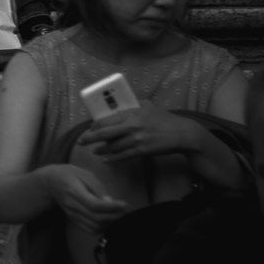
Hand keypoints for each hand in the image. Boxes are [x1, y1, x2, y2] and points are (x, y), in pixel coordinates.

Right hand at [38, 163, 129, 231]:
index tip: (125, 204)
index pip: (94, 205)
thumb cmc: (70, 174)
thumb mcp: (85, 174)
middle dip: (115, 216)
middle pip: (96, 218)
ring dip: (110, 223)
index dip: (112, 207)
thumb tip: (110, 202)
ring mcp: (72, 215)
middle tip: (126, 210)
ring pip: (94, 227)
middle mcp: (72, 206)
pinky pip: (90, 230)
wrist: (50, 182)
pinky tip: (109, 219)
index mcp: (74, 191)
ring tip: (119, 214)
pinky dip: (103, 228)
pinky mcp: (74, 220)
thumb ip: (98, 188)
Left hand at [79, 108, 202, 163]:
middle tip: (81, 141)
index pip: (107, 120)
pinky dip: (112, 159)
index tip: (89, 128)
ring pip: (113, 147)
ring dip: (101, 150)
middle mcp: (132, 126)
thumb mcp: (150, 106)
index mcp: (132, 114)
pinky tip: (105, 160)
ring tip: (95, 151)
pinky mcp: (142, 151)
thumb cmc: (166, 119)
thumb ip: (136, 104)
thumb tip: (125, 103)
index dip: (95, 125)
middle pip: (105, 133)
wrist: (182, 134)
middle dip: (90, 138)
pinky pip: (123, 156)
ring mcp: (136, 140)